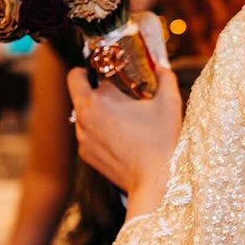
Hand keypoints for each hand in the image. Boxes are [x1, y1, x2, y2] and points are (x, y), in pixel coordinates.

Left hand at [66, 67, 182, 196]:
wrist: (154, 180)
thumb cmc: (162, 140)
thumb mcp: (169, 103)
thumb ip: (165, 77)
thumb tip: (162, 66)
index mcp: (101, 97)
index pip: (94, 68)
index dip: (108, 65)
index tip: (118, 67)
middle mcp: (84, 114)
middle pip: (74, 84)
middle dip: (87, 78)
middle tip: (108, 82)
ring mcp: (82, 136)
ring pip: (81, 110)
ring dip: (94, 106)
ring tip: (120, 112)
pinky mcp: (85, 153)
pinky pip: (86, 132)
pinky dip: (98, 128)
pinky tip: (120, 135)